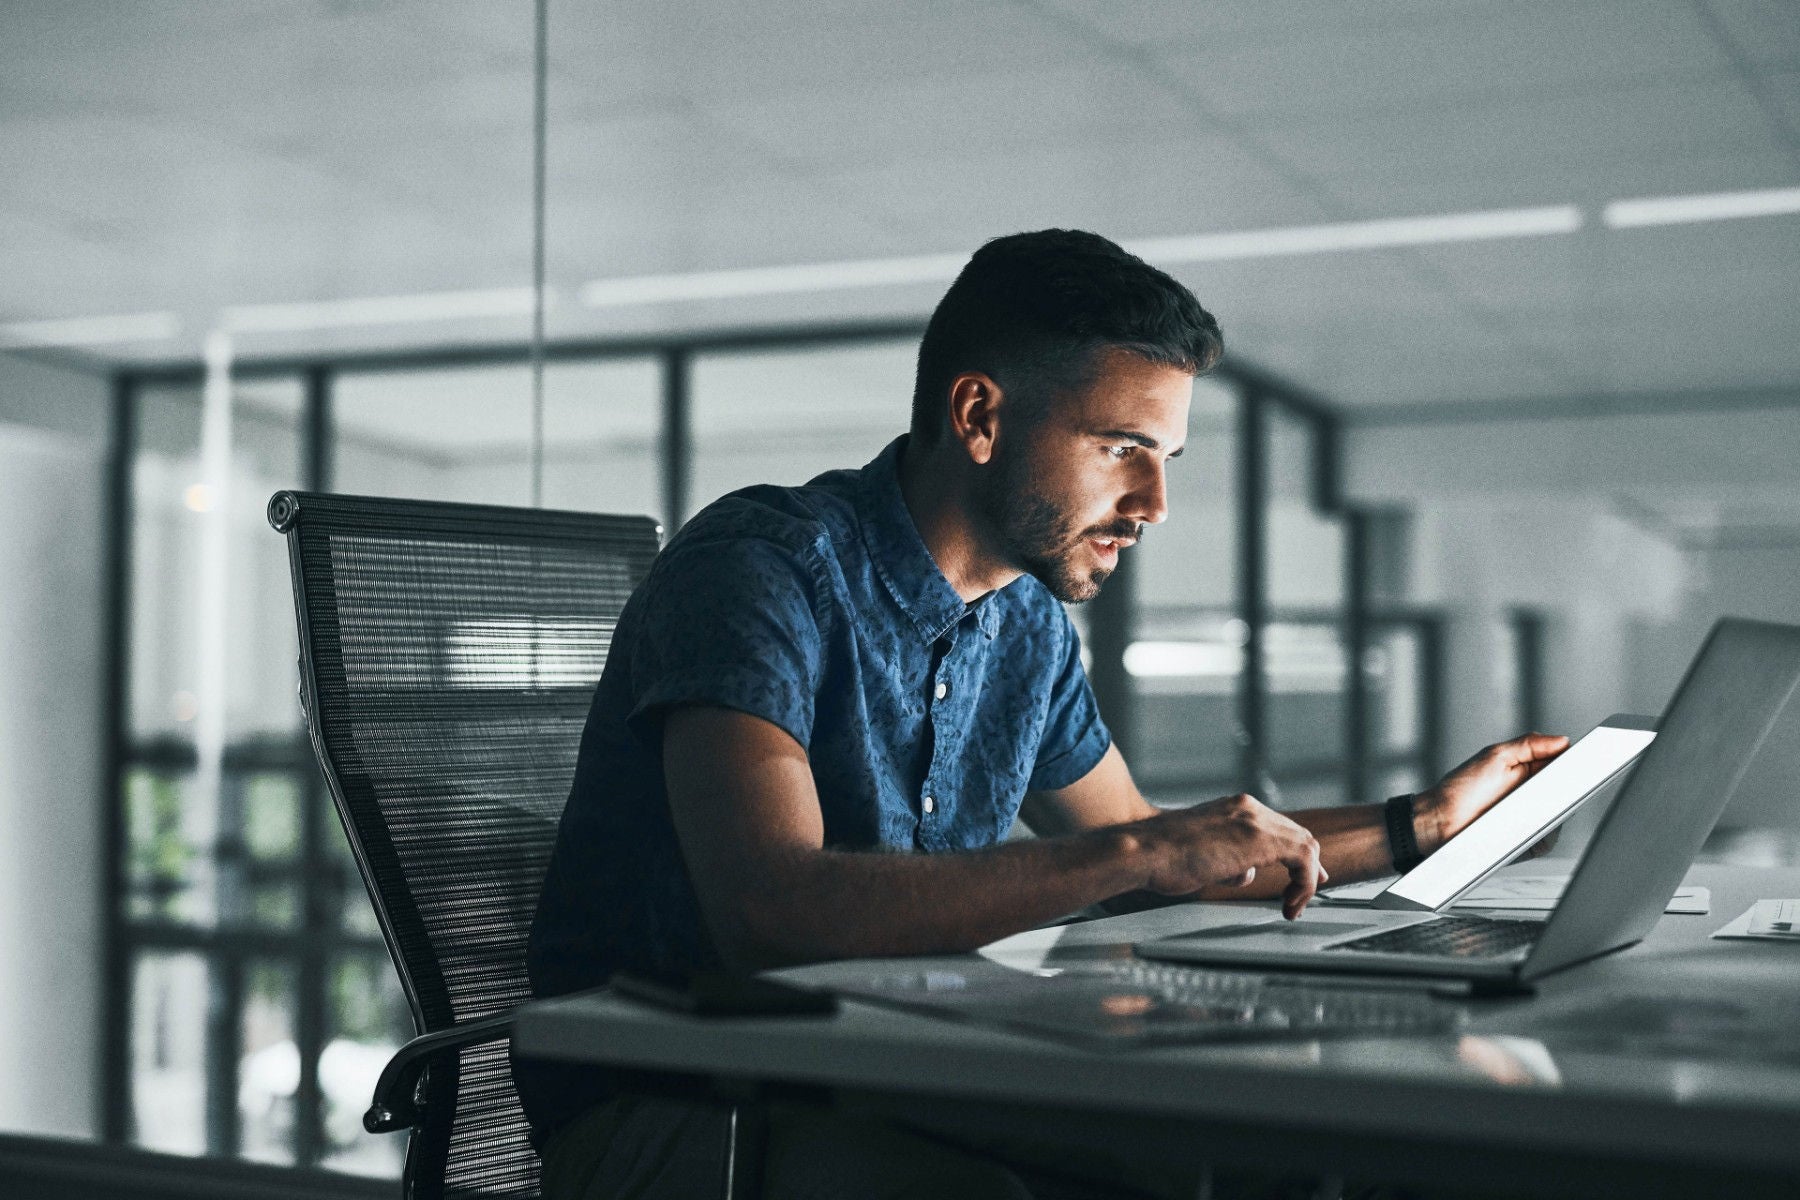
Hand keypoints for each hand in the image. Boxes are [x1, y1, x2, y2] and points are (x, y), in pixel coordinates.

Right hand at [1130, 794, 1326, 919]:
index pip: (1278, 826)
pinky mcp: (1260, 839)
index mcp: (1233, 808)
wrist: (1145, 850)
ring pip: (1304, 845)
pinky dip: (1303, 883)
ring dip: (1305, 879)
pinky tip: (1291, 903)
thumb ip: (1228, 859)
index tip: (1300, 874)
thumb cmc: (1161, 857)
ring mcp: (1255, 821)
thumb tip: (1243, 872)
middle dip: (1308, 865)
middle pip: (1296, 833)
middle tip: (1309, 889)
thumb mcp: (1201, 854)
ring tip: (1294, 904)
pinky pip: (1302, 859)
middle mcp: (1248, 808)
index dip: (1294, 852)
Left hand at [1414, 732, 1570, 854]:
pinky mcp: (1527, 843)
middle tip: (1564, 786)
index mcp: (1528, 770)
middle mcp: (1533, 796)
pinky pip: (1548, 840)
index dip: (1576, 765)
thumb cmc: (1460, 789)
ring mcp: (1531, 820)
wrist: (1440, 822)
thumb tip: (1562, 740)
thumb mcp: (1495, 757)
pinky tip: (1531, 828)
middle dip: (1570, 791)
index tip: (1586, 763)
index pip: (1562, 766)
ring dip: (1554, 814)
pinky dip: (1544, 835)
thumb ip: (1529, 745)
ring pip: (1562, 818)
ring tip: (1535, 808)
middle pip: (1568, 794)